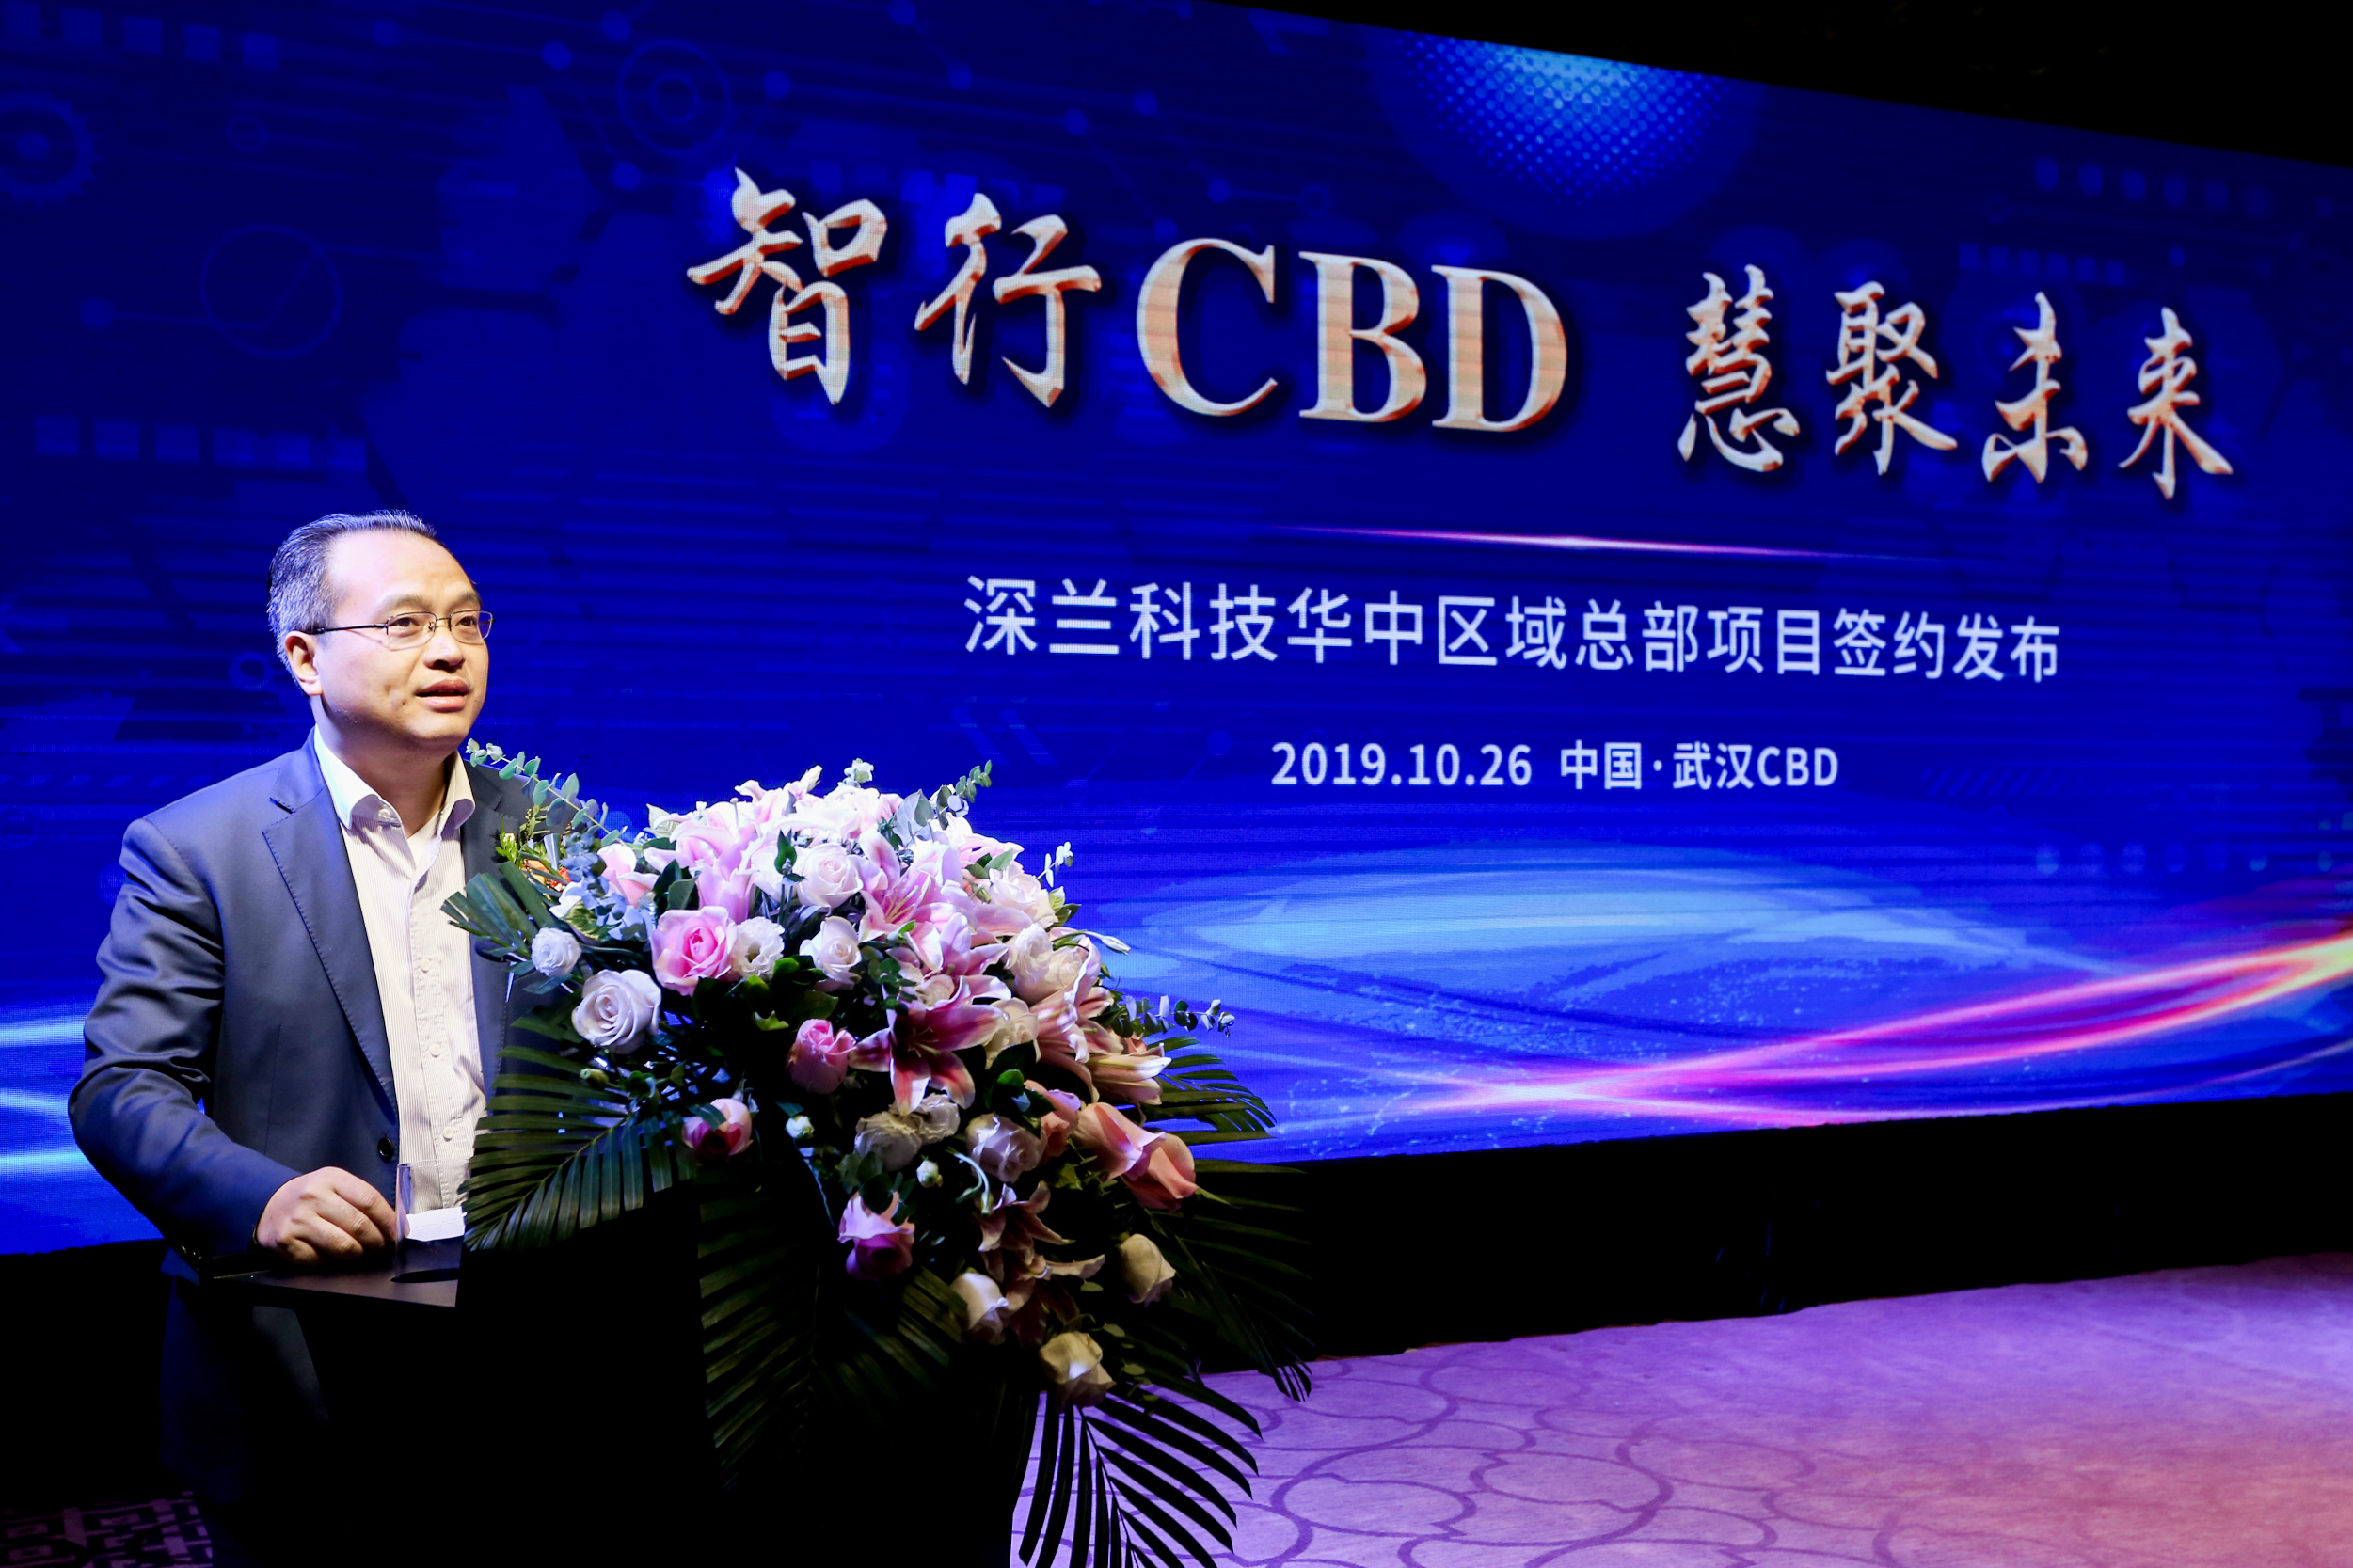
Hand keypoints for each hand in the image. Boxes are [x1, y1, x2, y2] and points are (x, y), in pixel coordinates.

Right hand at [256, 1167, 396, 1263]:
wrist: (267, 1203)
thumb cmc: (310, 1197)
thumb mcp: (334, 1185)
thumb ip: (360, 1200)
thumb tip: (393, 1224)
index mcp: (331, 1178)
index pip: (370, 1200)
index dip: (389, 1220)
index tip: (398, 1232)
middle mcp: (313, 1197)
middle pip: (359, 1225)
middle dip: (377, 1241)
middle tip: (382, 1247)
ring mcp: (298, 1220)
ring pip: (343, 1246)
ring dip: (358, 1254)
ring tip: (361, 1253)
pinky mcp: (286, 1242)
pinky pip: (320, 1260)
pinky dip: (330, 1261)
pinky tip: (330, 1255)